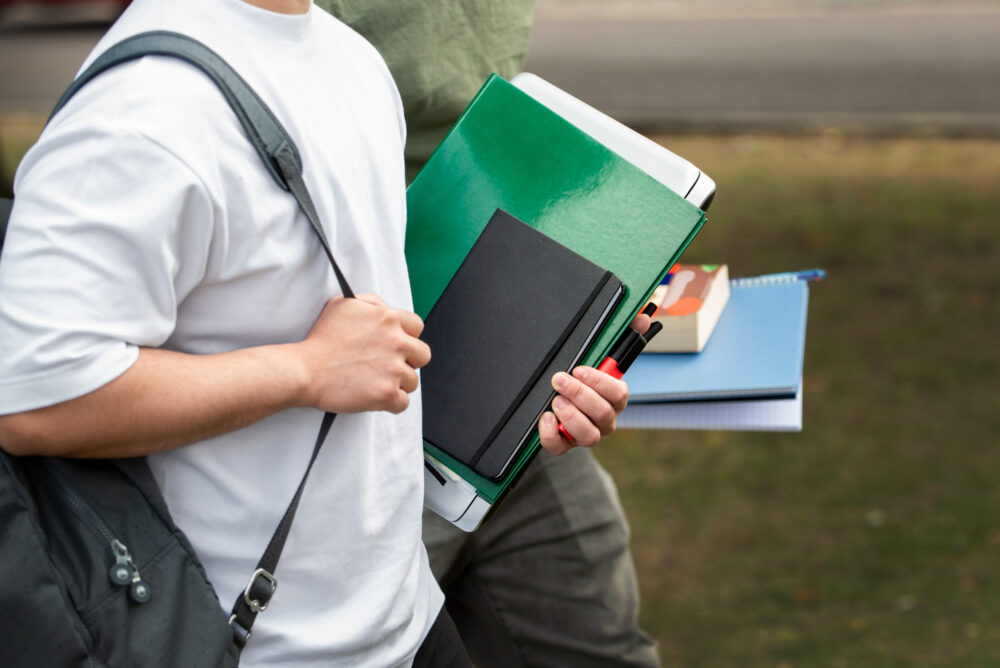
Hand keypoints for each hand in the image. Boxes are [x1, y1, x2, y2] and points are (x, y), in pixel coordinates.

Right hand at [294, 294, 430, 413]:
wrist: (305, 370)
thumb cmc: (320, 340)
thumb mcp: (344, 304)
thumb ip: (371, 302)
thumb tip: (385, 308)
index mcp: (388, 319)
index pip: (417, 327)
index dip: (407, 337)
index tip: (396, 345)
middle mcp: (396, 342)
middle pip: (423, 355)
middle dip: (408, 361)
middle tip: (389, 365)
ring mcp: (393, 370)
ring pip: (413, 381)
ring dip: (397, 383)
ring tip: (375, 382)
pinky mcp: (387, 394)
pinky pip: (403, 403)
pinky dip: (391, 403)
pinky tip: (375, 396)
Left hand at [537, 311, 649, 454]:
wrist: (557, 403)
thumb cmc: (582, 377)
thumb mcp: (597, 357)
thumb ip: (621, 336)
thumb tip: (643, 317)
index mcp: (615, 398)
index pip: (618, 393)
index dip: (600, 382)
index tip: (580, 369)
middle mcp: (605, 419)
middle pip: (602, 413)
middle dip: (580, 395)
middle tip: (560, 380)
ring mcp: (587, 434)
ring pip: (589, 436)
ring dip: (571, 416)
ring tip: (555, 401)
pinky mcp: (566, 445)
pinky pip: (560, 448)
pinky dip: (551, 435)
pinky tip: (546, 418)